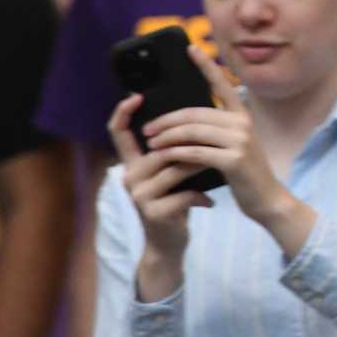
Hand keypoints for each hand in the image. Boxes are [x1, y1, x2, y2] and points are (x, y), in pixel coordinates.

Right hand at [106, 93, 213, 261]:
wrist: (169, 242)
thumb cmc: (174, 201)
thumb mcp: (171, 174)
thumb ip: (173, 151)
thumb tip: (193, 118)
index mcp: (133, 164)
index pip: (118, 134)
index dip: (122, 113)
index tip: (135, 95)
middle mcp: (129, 177)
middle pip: (162, 148)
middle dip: (190, 142)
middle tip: (216, 139)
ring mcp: (139, 195)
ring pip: (175, 168)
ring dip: (201, 165)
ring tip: (218, 163)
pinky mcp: (153, 212)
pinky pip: (184, 194)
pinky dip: (201, 196)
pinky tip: (209, 202)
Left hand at [140, 44, 294, 234]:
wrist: (265, 198)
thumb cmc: (242, 172)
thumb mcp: (231, 145)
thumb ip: (214, 130)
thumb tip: (182, 121)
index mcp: (242, 115)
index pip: (222, 84)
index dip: (206, 65)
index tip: (191, 48)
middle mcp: (243, 123)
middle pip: (195, 113)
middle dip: (167, 120)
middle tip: (147, 129)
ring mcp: (240, 141)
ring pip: (193, 132)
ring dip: (167, 138)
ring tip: (151, 144)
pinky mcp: (234, 160)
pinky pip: (196, 152)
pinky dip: (176, 154)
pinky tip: (164, 156)